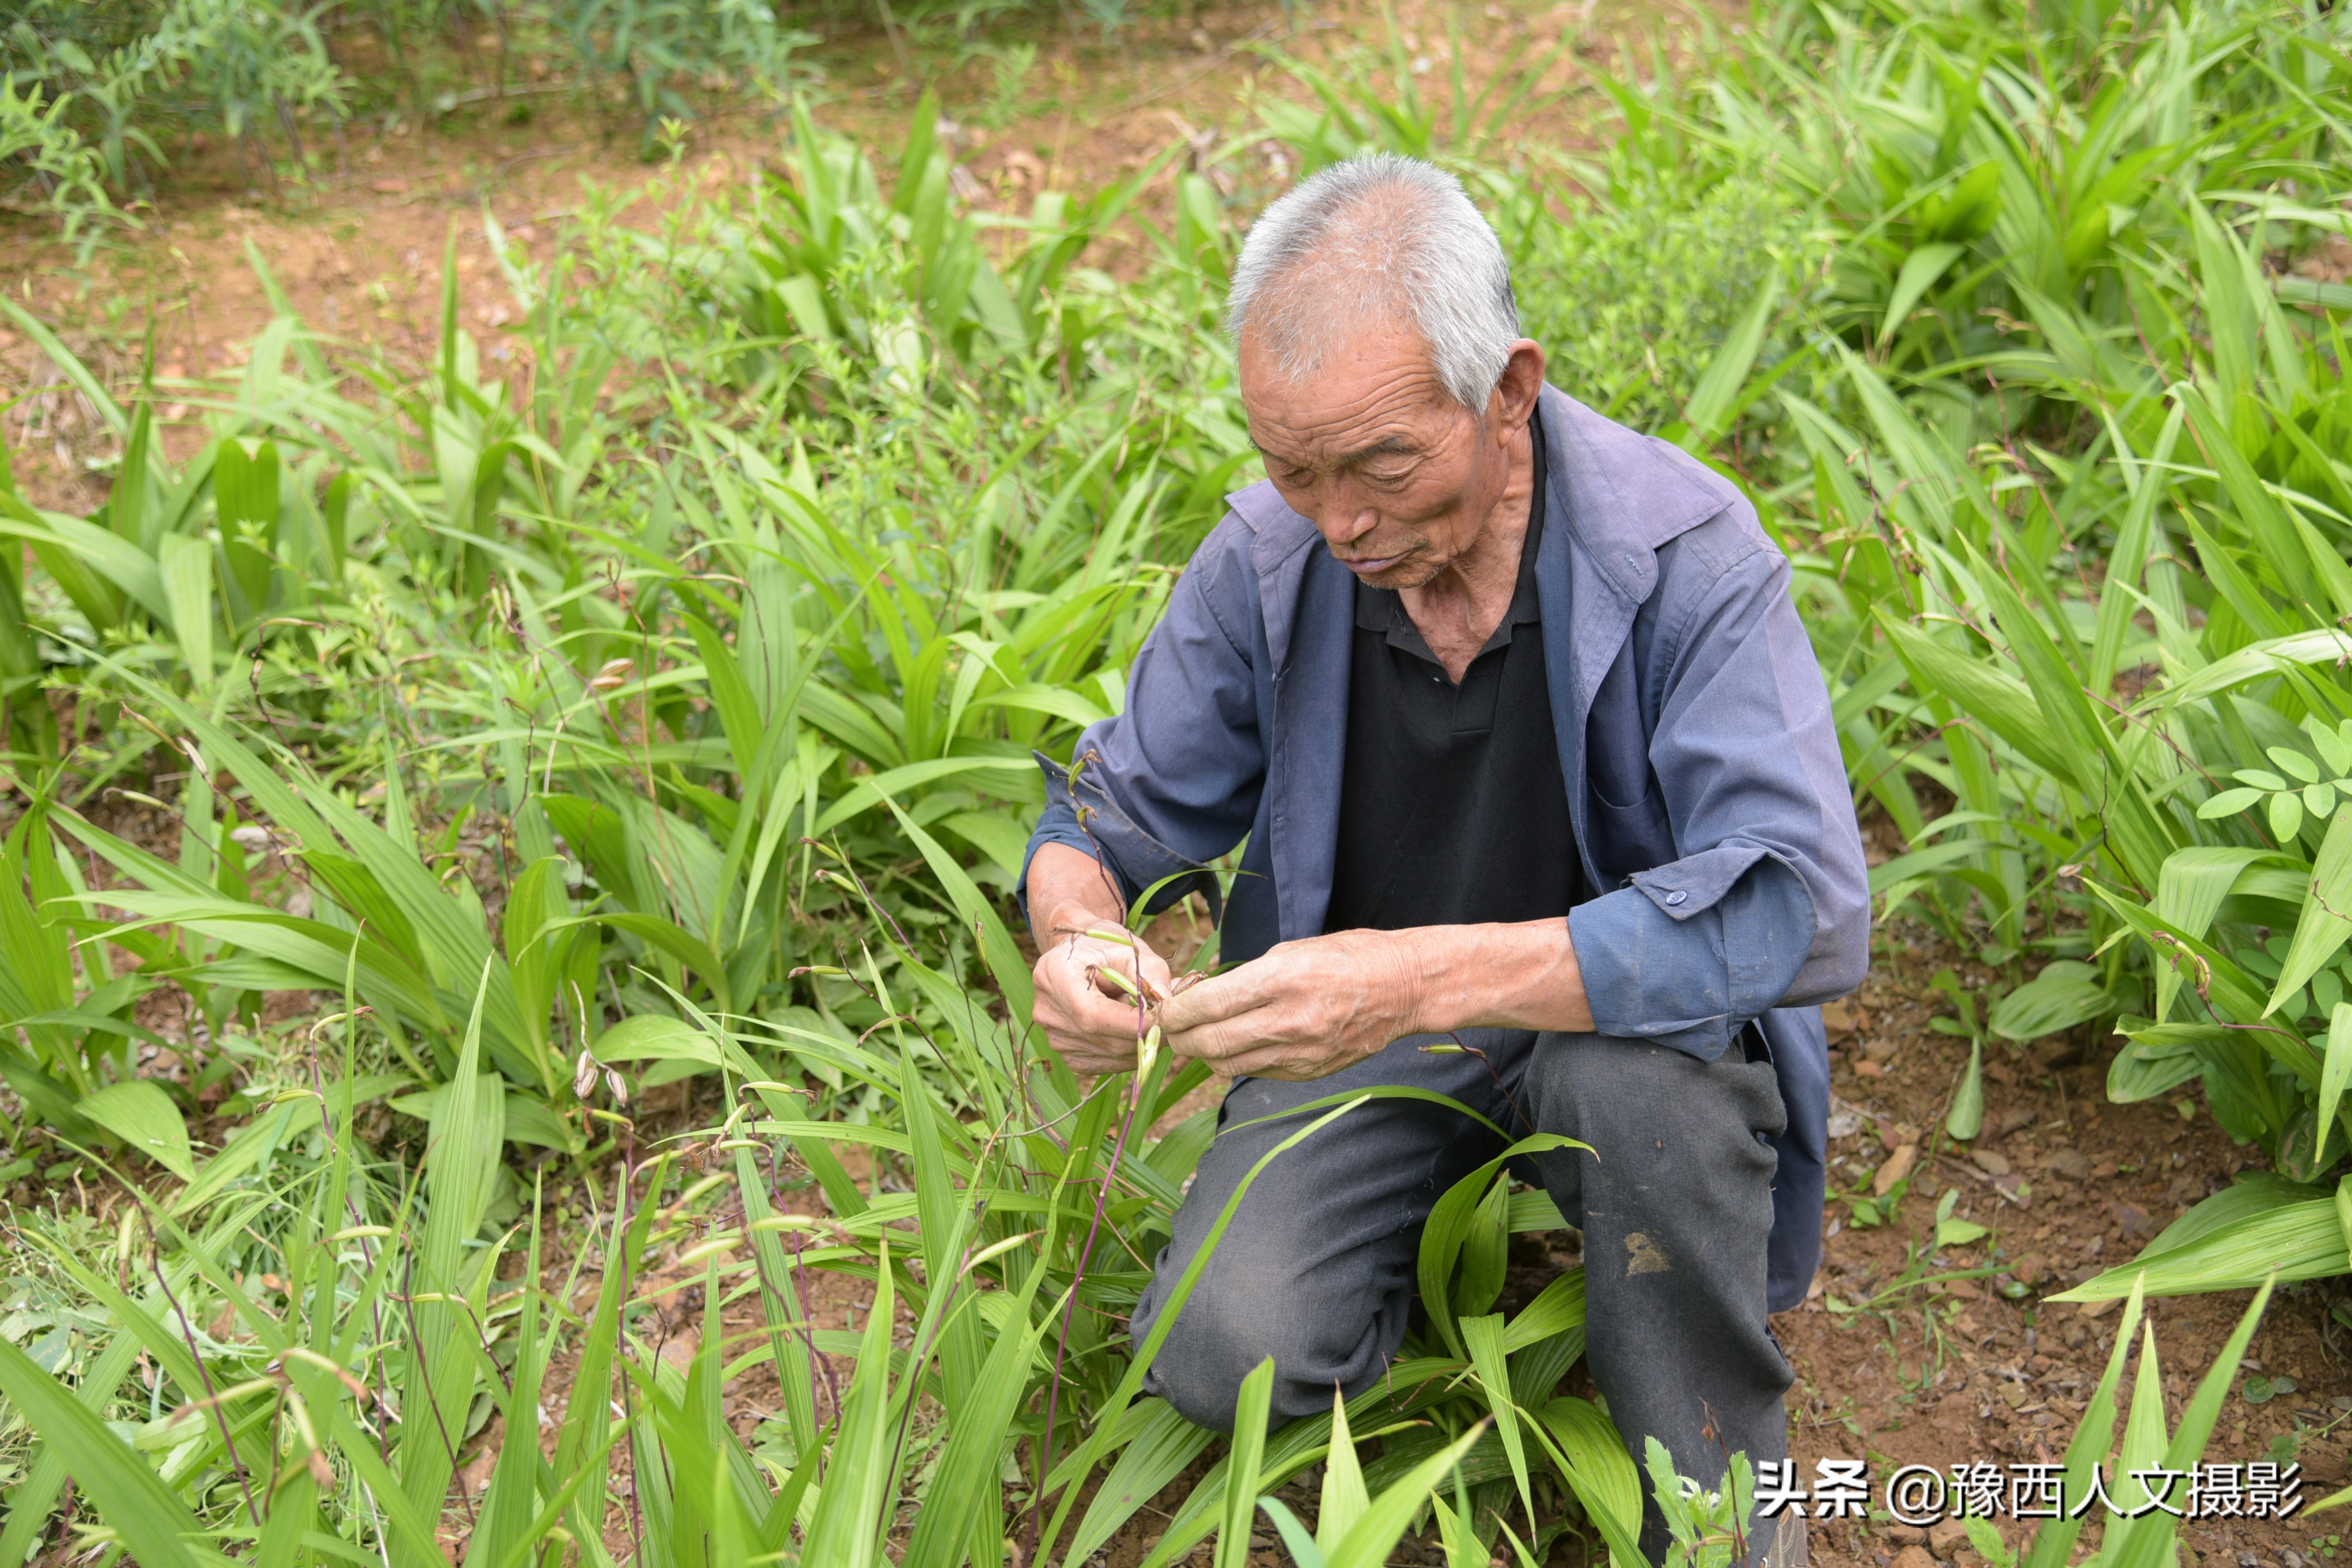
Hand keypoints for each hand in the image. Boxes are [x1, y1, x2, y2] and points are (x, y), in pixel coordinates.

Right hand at [1030, 916, 1173, 1077]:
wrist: (1080, 955)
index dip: (1134, 1022)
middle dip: (1146, 1034)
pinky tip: (1135, 1030)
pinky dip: (1129, 1052)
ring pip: (1111, 1055)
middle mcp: (1048, 1012)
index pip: (1095, 1015)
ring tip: (1154, 1018)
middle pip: (1104, 1039)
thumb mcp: (1128, 947)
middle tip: (1173, 1019)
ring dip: (1141, 1043)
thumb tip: (1167, 1002)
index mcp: (1055, 977)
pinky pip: (1106, 1064)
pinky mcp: (1067, 1054)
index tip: (1167, 1018)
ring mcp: (1054, 1037)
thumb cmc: (1104, 946)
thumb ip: (1150, 970)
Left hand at [1157, 930, 1424, 1081]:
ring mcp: (1299, 1053)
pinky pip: (1257, 1073)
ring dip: (1206, 1054)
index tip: (1165, 1009)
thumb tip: (1204, 997)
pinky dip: (1239, 1062)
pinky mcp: (1309, 1072)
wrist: (1402, 988)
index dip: (1176, 1012)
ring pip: (1228, 1066)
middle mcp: (1287, 1021)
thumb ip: (1246, 978)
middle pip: (1211, 1043)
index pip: (1208, 1006)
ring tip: (1199, 1038)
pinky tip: (1239, 1045)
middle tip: (1171, 1030)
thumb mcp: (1290, 950)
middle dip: (1180, 1039)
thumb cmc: (1346, 957)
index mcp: (1280, 980)